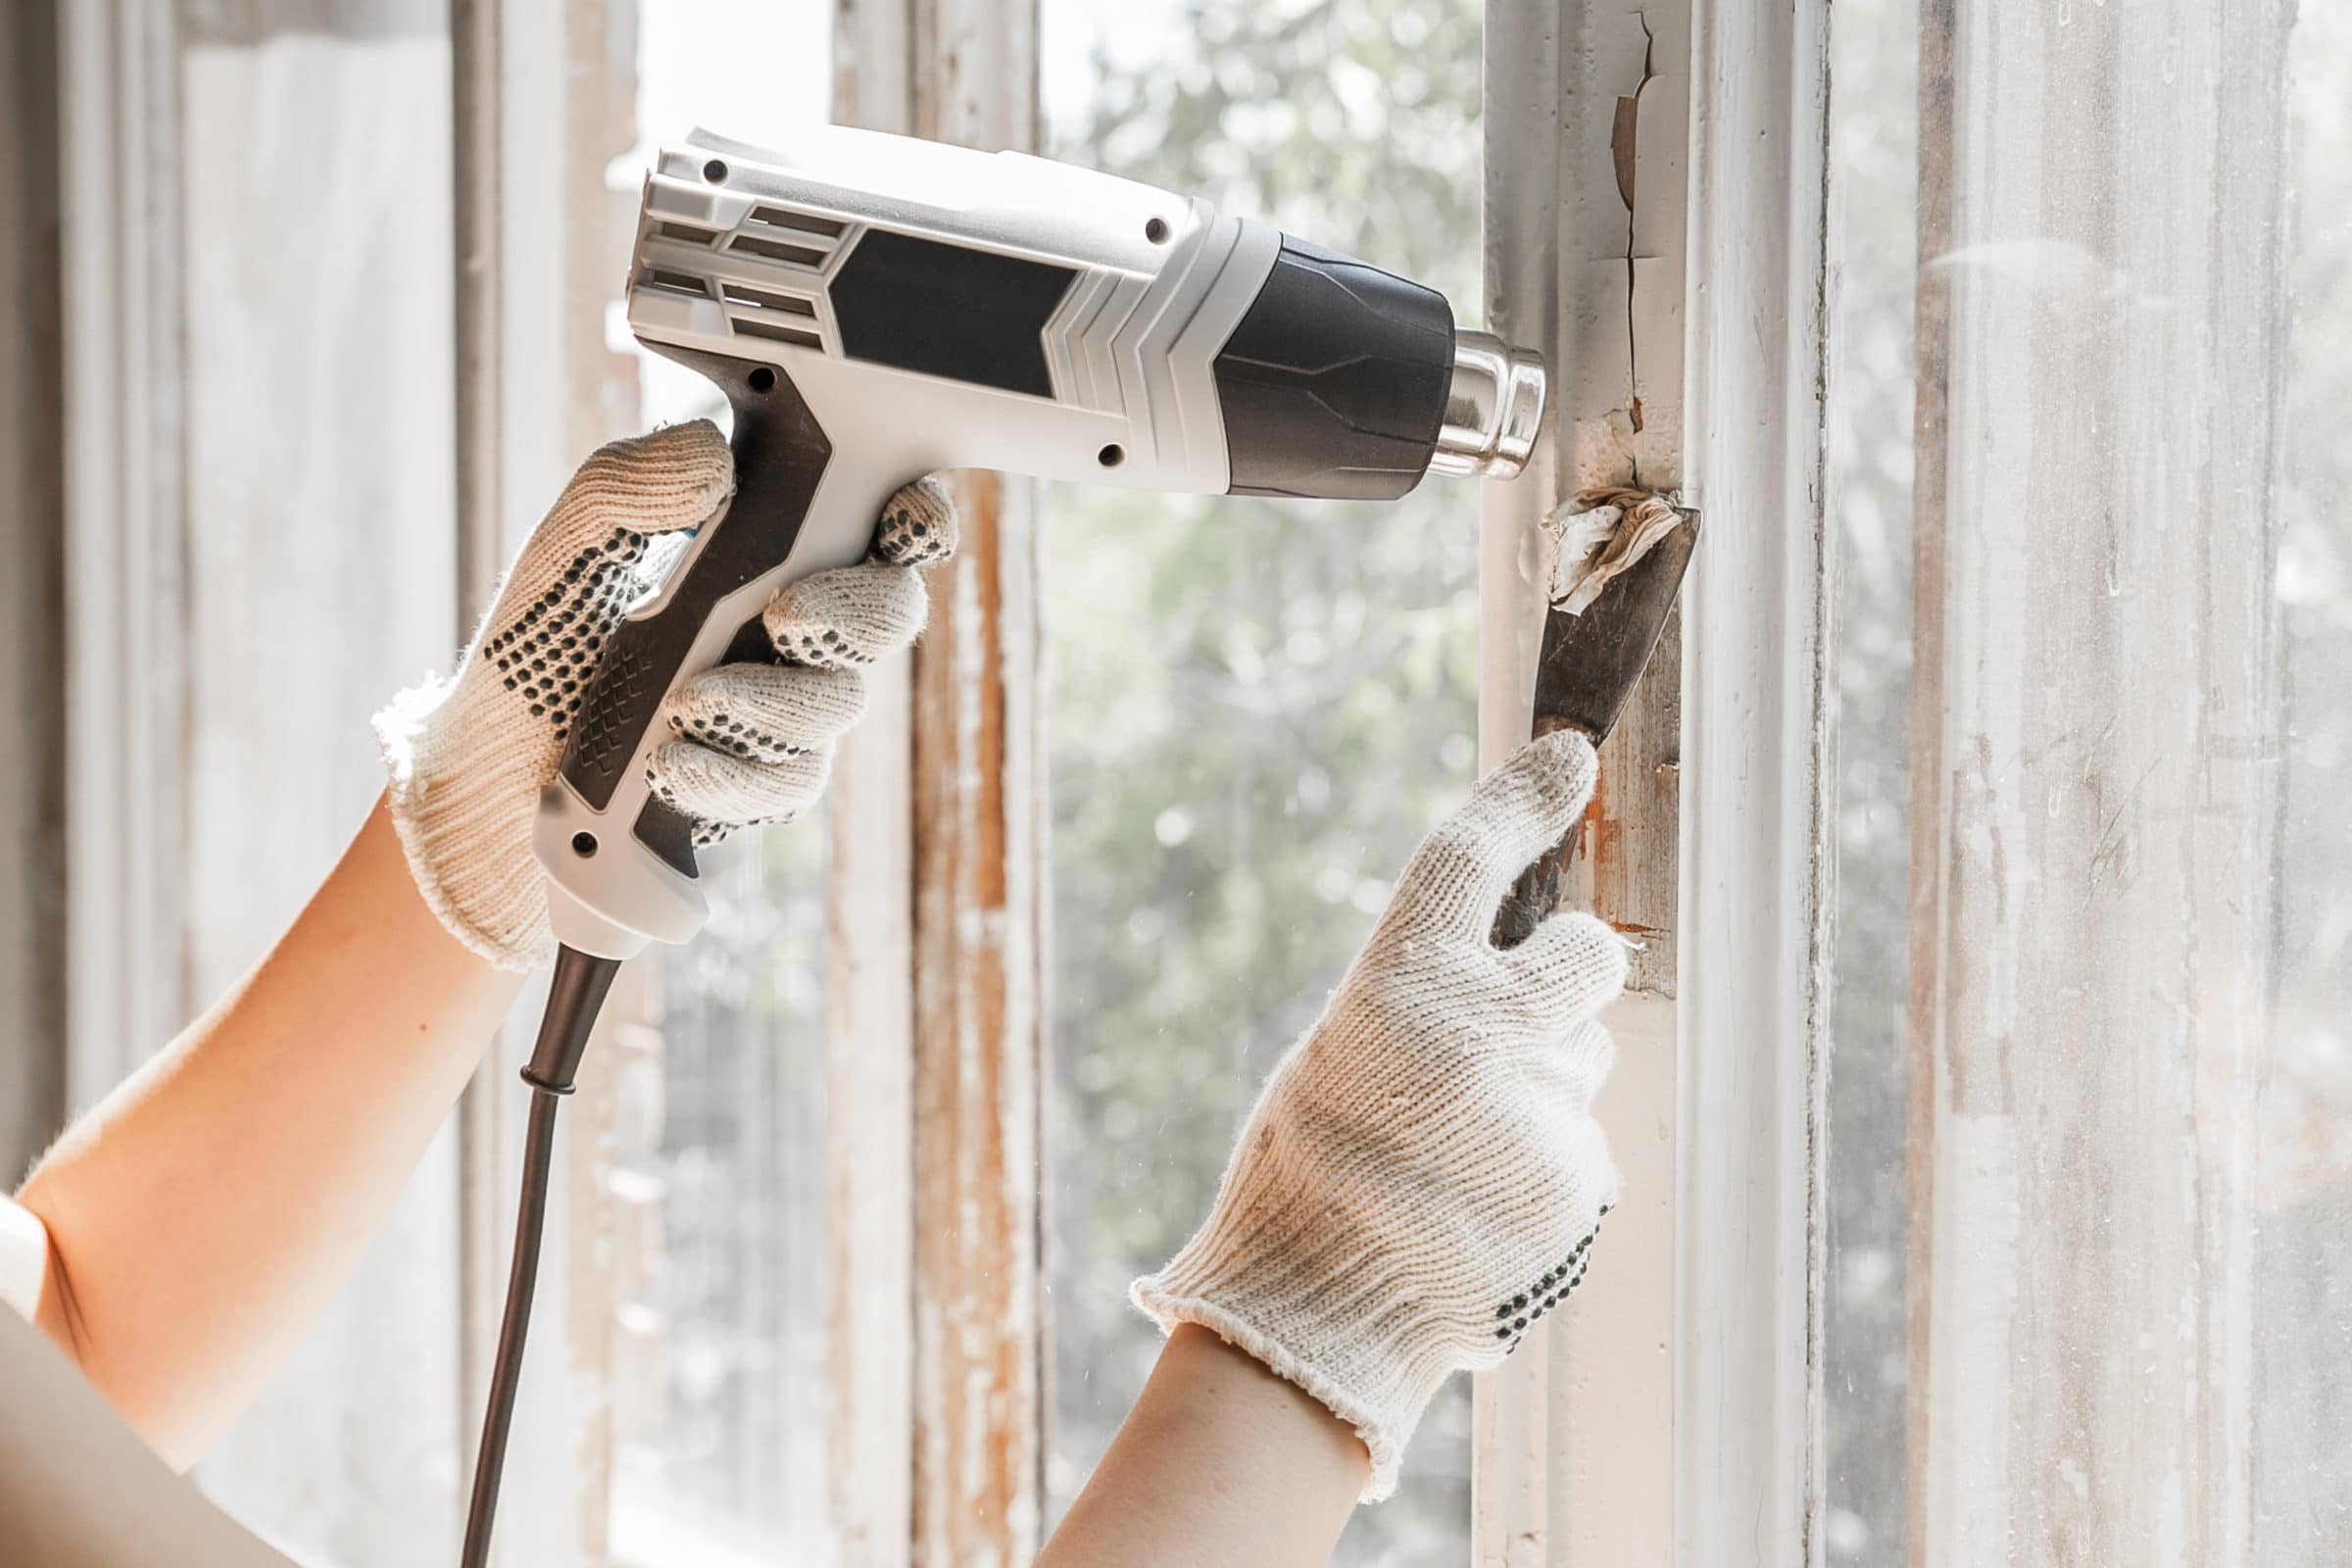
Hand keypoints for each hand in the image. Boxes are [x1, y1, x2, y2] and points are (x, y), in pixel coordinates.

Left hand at [375, 420, 954, 968]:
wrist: (492, 771)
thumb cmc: (542, 643)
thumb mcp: (568, 545)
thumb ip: (628, 484)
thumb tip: (710, 453)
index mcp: (772, 548)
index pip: (879, 525)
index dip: (916, 519)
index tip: (900, 518)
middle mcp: (796, 628)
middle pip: (890, 618)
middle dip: (855, 616)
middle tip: (786, 615)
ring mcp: (787, 710)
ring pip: (840, 705)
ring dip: (773, 702)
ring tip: (689, 700)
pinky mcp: (760, 785)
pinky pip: (785, 784)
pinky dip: (729, 775)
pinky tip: (670, 764)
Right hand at [1131, 730, 1627, 1499]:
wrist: (1316, 1315)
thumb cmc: (1307, 1173)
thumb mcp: (1342, 1051)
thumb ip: (1428, 996)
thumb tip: (1517, 954)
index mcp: (1396, 988)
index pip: (1471, 855)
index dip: (1522, 795)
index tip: (1565, 755)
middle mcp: (1478, 1037)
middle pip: (1584, 955)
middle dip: (1573, 965)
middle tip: (1535, 996)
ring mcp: (1537, 1114)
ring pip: (1585, 1061)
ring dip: (1548, 1080)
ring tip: (1466, 1144)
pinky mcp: (1578, 1187)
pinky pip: (1583, 1143)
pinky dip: (1546, 1163)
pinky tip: (1483, 1200)